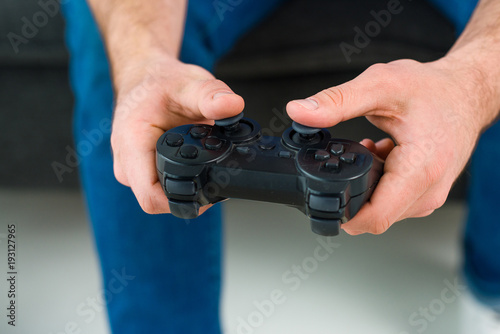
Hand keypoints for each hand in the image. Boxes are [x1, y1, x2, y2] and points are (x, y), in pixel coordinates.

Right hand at [110, 57, 243, 213]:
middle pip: (158, 201)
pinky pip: (161, 187)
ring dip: (185, 185)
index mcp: (131, 144)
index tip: (208, 190)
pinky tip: (194, 163)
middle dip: (189, 192)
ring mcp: (132, 170)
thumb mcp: (188, 83)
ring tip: (202, 161)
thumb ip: (211, 96)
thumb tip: (233, 106)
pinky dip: (181, 179)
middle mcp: (127, 163)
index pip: (151, 196)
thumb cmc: (159, 81)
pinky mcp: (141, 171)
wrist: (144, 77)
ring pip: (160, 196)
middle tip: (213, 171)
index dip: (182, 201)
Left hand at [286, 59, 493, 234]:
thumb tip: (299, 112)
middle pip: (373, 216)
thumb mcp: (381, 86)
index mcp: (421, 171)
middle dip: (351, 192)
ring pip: (380, 210)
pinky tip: (381, 155)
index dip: (341, 212)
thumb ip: (337, 102)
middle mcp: (428, 192)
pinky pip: (391, 202)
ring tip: (372, 150)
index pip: (374, 218)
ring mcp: (428, 196)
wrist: (468, 92)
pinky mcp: (425, 193)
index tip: (324, 193)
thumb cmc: (435, 89)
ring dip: (365, 185)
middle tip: (353, 157)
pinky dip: (378, 182)